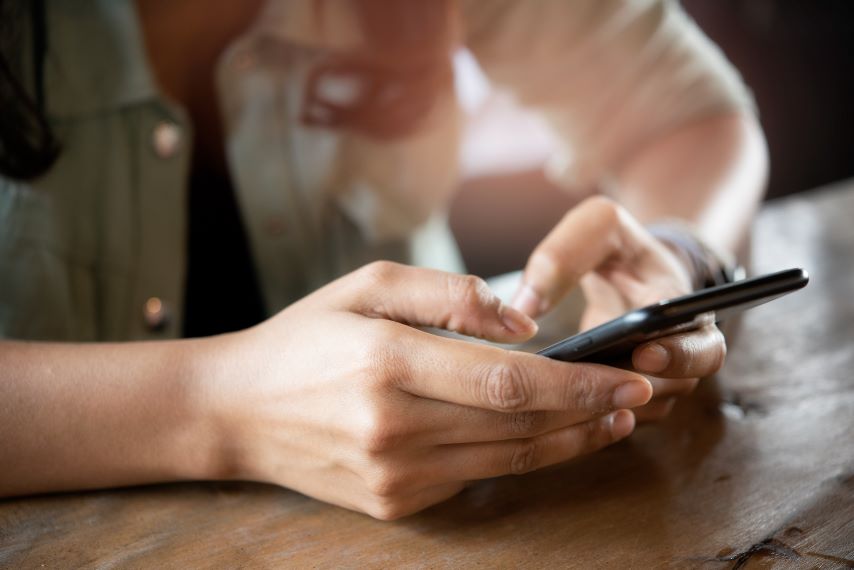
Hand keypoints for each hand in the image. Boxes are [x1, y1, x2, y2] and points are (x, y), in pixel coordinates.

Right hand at [202, 261, 651, 518]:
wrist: (239, 410)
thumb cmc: (305, 337)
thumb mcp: (367, 286)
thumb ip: (449, 294)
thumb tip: (523, 322)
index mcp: (387, 362)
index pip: (508, 381)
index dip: (577, 383)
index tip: (627, 377)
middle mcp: (394, 427)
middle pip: (519, 425)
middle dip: (589, 413)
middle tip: (638, 398)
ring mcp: (395, 474)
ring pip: (508, 460)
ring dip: (568, 441)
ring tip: (611, 422)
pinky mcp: (395, 502)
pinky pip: (475, 477)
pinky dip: (520, 457)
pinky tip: (546, 437)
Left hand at [511, 196, 726, 420]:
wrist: (626, 271)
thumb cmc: (616, 247)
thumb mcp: (597, 227)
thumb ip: (564, 254)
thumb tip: (525, 305)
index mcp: (682, 310)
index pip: (702, 345)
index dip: (678, 356)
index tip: (643, 354)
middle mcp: (678, 351)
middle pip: (675, 388)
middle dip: (636, 386)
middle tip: (598, 381)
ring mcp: (655, 379)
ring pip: (640, 408)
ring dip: (603, 403)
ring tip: (562, 397)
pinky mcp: (627, 395)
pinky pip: (613, 415)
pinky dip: (586, 412)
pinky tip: (552, 406)